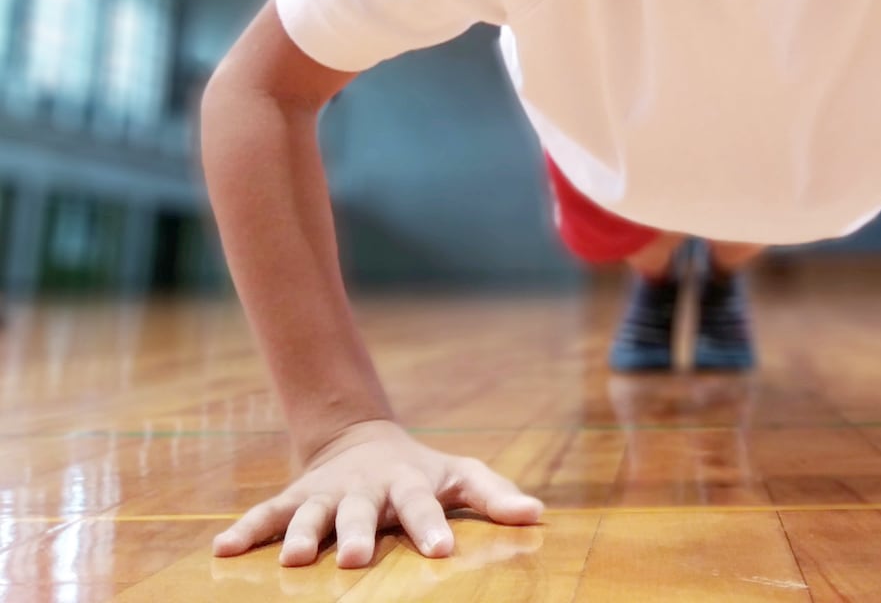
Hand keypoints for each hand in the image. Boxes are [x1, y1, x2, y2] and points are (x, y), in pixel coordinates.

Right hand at [212, 419, 544, 567]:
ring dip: (302, 535)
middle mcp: (364, 489)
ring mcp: (327, 493)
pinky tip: (221, 551)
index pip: (423, 506)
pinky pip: (266, 515)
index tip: (442, 551)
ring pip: (311, 513)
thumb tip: (538, 514)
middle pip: (361, 512)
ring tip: (292, 561)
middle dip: (358, 535)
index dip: (432, 527)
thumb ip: (495, 496)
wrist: (361, 440)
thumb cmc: (422, 472)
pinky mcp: (294, 499)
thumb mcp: (460, 475)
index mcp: (408, 484)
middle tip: (355, 559)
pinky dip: (245, 530)